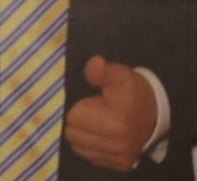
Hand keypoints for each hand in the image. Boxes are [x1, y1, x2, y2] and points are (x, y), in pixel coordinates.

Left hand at [65, 55, 157, 170]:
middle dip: (81, 121)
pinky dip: (92, 146)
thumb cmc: (132, 91)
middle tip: (99, 114)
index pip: (73, 118)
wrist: (156, 111)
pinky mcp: (121, 164)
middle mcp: (117, 145)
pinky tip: (105, 135)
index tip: (98, 103)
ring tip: (102, 124)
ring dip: (84, 134)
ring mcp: (119, 157)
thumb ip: (101, 72)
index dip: (82, 107)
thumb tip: (95, 63)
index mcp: (115, 124)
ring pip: (78, 147)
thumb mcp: (118, 75)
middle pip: (72, 134)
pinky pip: (90, 156)